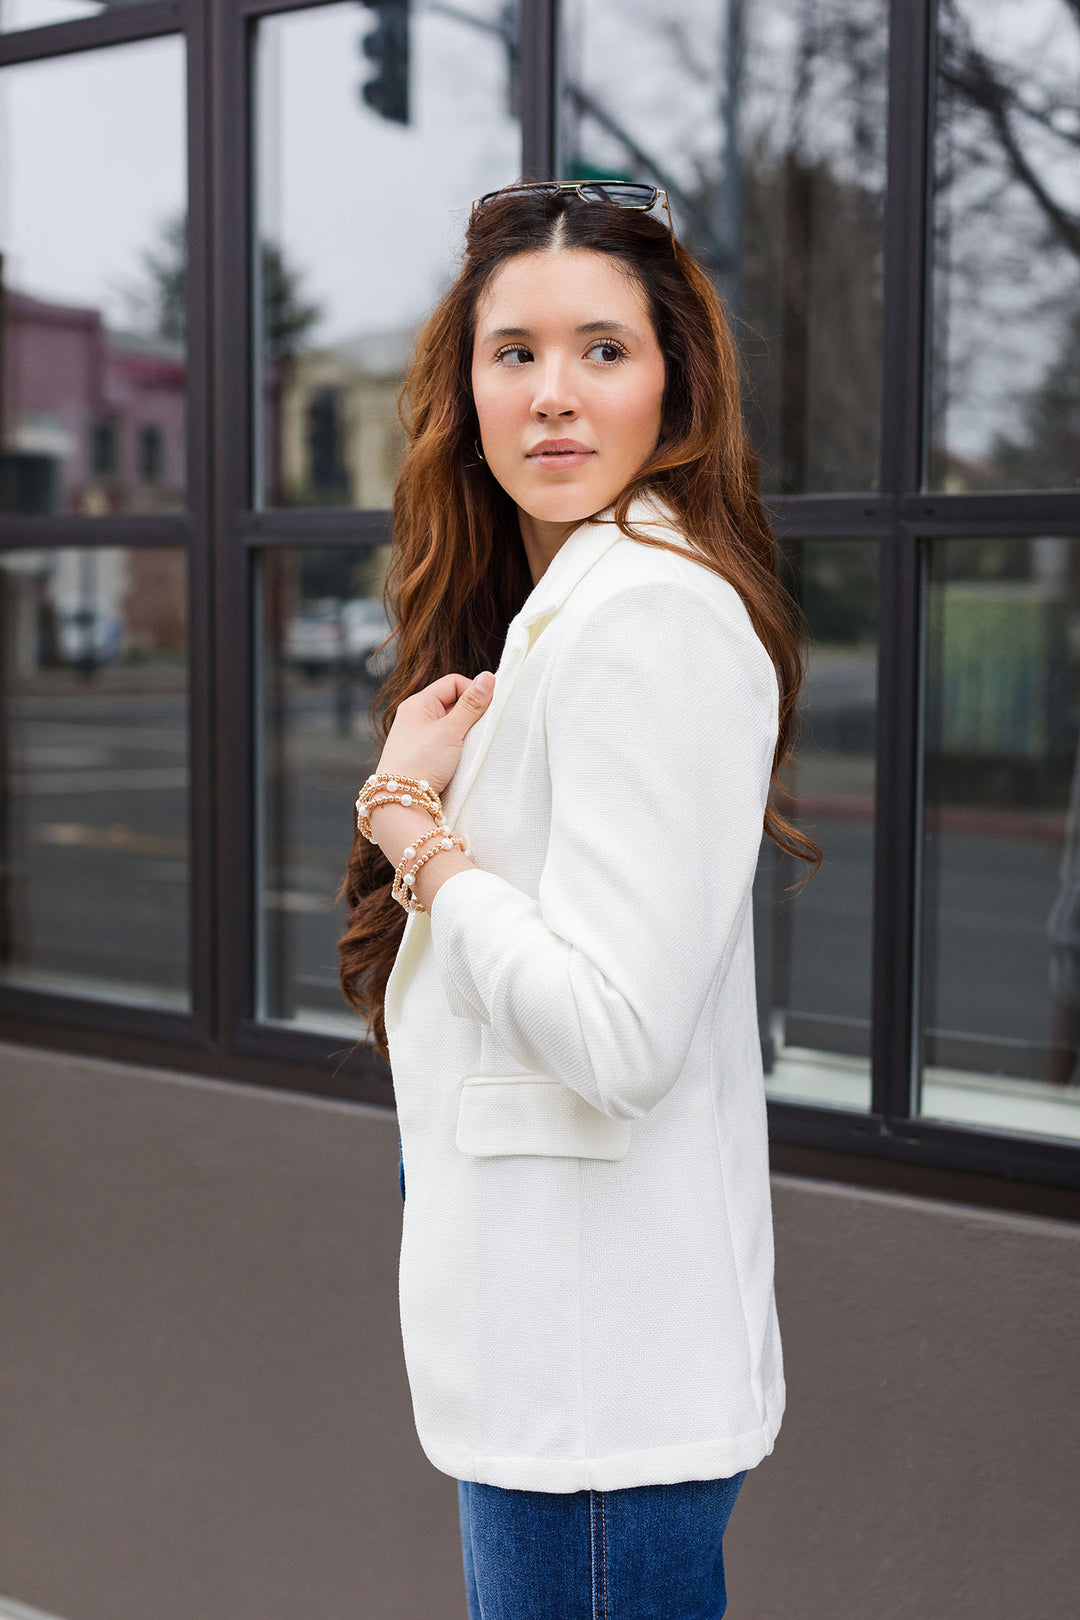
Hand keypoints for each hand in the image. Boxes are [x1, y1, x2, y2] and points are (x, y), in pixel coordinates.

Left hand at [374, 669, 495, 794]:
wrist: (399, 801)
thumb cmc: (421, 762)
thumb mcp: (450, 730)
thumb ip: (471, 704)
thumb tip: (488, 677)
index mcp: (418, 704)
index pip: (453, 683)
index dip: (473, 691)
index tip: (488, 709)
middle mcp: (416, 717)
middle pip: (453, 703)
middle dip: (472, 714)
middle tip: (482, 730)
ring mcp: (419, 737)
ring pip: (452, 725)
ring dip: (466, 732)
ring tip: (472, 746)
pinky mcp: (423, 756)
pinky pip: (447, 742)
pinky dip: (459, 747)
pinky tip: (463, 758)